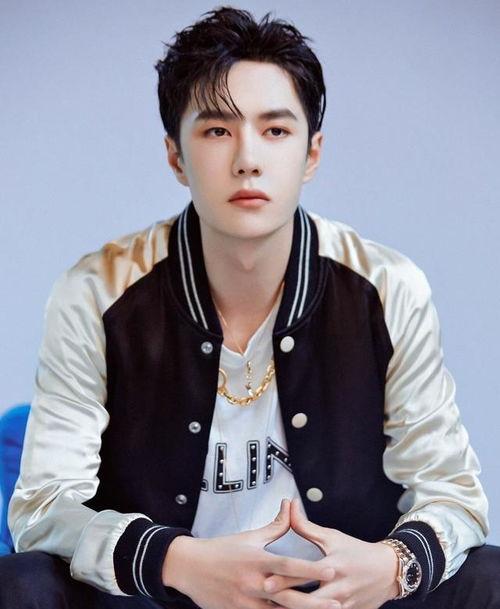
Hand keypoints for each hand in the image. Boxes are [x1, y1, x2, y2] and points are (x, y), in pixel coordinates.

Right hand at [163, 498, 338, 608]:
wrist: (189, 567)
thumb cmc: (222, 549)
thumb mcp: (249, 536)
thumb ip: (275, 526)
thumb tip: (290, 505)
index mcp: (257, 560)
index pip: (289, 565)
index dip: (311, 569)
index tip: (332, 570)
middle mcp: (253, 583)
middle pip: (288, 596)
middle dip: (314, 603)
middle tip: (339, 603)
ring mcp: (245, 602)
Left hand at [261, 498, 399, 608]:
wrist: (388, 571)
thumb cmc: (357, 552)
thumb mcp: (333, 537)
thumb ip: (307, 527)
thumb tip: (290, 507)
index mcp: (333, 567)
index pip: (305, 574)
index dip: (284, 580)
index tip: (266, 581)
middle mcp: (338, 589)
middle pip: (309, 601)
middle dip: (287, 602)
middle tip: (265, 598)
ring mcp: (344, 606)